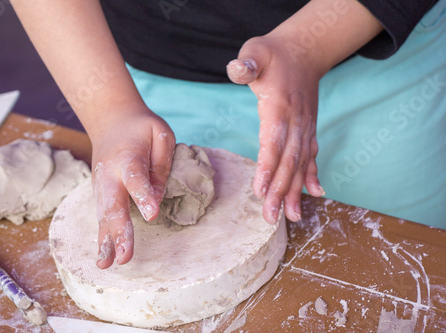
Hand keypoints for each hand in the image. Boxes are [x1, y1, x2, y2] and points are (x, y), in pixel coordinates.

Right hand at [91, 106, 174, 267]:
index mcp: (128, 157)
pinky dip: (102, 237)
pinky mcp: (100, 193)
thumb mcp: (160, 134)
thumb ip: (161, 165)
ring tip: (106, 264)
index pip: (136, 178)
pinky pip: (101, 217)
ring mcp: (101, 185)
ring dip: (105, 241)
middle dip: (119, 232)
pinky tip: (103, 257)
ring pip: (103, 216)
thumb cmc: (140, 128)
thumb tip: (157, 199)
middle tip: (125, 256)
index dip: (143, 195)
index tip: (151, 214)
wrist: (110, 120)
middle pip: (113, 205)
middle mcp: (110, 174)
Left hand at [227, 34, 324, 222]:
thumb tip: (238, 68)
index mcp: (280, 106)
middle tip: (270, 217)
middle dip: (280, 191)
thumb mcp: (257, 51)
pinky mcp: (308, 129)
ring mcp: (305, 126)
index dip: (268, 166)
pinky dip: (313, 174)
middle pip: (288, 160)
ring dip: (296, 190)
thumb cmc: (273, 54)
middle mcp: (296, 121)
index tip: (261, 191)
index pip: (274, 141)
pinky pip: (312, 154)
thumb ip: (248, 62)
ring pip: (301, 163)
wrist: (304, 51)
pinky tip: (316, 193)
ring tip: (292, 217)